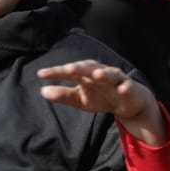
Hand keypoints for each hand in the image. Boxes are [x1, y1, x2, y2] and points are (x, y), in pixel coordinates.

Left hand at [37, 60, 166, 144]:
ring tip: (96, 75)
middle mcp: (99, 72)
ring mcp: (115, 79)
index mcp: (85, 74)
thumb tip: (42, 91)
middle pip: (88, 68)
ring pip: (109, 74)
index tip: (41, 74)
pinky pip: (127, 86)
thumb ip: (63, 95)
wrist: (127, 102)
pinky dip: (125, 87)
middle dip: (79, 68)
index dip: (56, 72)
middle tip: (67, 70)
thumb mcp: (80, 99)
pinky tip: (121, 90)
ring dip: (103, 74)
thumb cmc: (100, 96)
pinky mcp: (128, 87)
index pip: (68, 72)